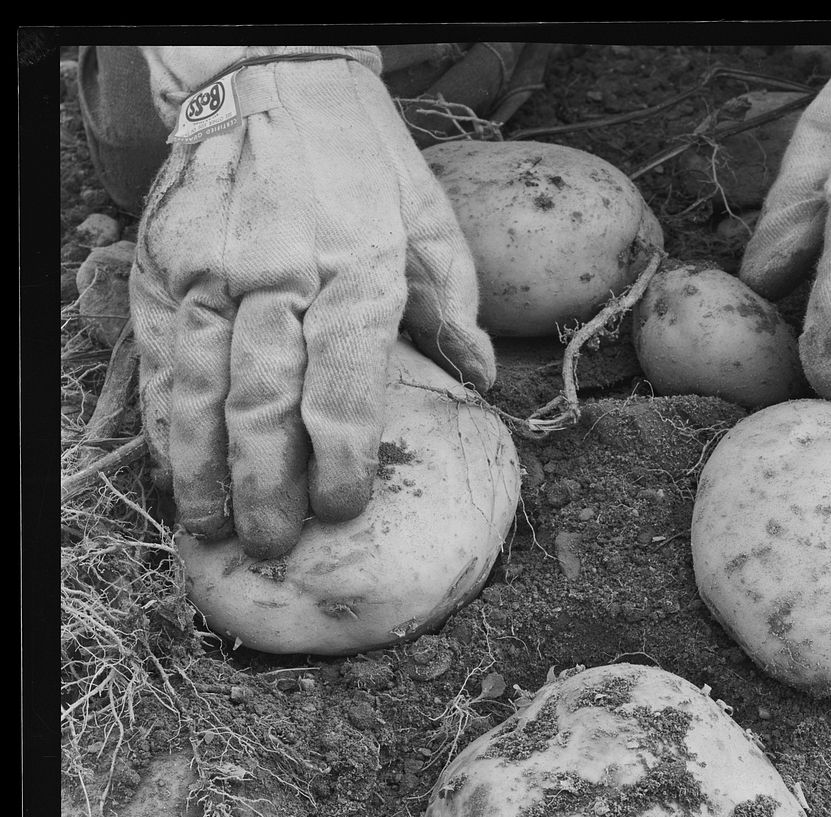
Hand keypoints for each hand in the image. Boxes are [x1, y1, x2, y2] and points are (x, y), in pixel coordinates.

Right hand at [130, 47, 494, 557]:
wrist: (269, 71)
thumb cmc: (360, 155)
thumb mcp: (427, 217)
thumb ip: (453, 305)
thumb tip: (483, 382)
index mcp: (356, 268)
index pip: (343, 384)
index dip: (340, 457)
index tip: (341, 508)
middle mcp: (279, 275)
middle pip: (263, 401)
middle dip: (265, 483)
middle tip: (271, 544)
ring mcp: (211, 272)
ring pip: (201, 388)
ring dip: (203, 467)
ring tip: (211, 527)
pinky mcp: (163, 266)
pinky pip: (158, 356)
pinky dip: (161, 417)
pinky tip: (169, 464)